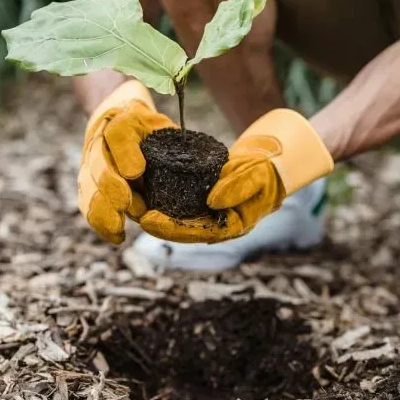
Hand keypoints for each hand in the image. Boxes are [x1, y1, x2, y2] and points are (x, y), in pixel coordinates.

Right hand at [78, 80, 176, 242]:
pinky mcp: (89, 186)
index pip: (119, 132)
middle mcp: (100, 142)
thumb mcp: (161, 126)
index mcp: (120, 121)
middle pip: (98, 163)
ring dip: (102, 208)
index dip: (124, 153)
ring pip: (89, 187)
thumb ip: (167, 142)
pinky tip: (116, 236)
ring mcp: (90, 165)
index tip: (136, 172)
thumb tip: (166, 174)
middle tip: (124, 203)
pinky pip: (89, 206)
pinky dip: (100, 222)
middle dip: (109, 186)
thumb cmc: (147, 128)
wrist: (122, 121)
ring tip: (118, 227)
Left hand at [141, 109, 333, 242]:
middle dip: (155, 223)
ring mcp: (207, 213)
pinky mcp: (200, 199)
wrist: (268, 165)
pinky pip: (178, 202)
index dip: (170, 229)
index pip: (195, 233)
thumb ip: (238, 187)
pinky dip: (161, 198)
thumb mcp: (257, 176)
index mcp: (229, 226)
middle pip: (180, 229)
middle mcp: (214, 223)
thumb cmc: (266, 173)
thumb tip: (212, 201)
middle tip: (131, 212)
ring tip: (131, 202)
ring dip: (154, 212)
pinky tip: (144, 190)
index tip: (148, 220)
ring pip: (176, 217)